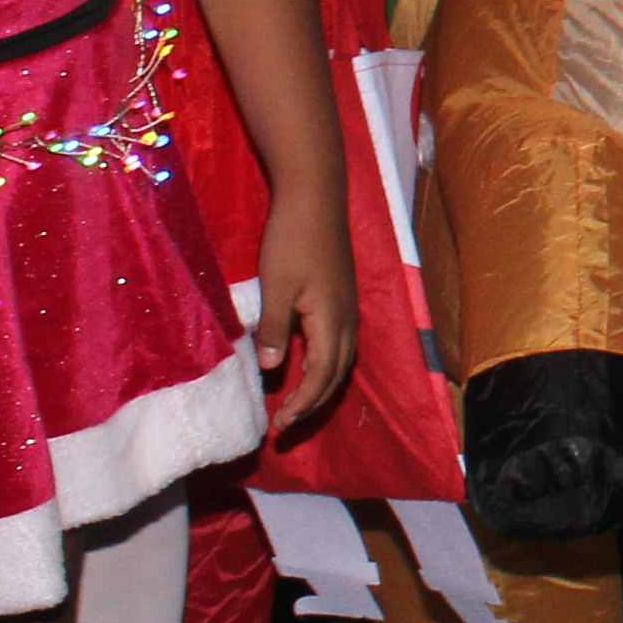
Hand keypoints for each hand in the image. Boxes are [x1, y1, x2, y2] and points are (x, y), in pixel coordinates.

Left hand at [255, 211, 359, 434]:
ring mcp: (348, 306)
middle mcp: (347, 319)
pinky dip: (326, 364)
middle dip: (314, 403)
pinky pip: (341, 344)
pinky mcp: (343, 296)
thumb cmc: (292, 240)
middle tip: (287, 424)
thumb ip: (276, 328)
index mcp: (332, 320)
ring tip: (298, 401)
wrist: (315, 197)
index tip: (279, 425)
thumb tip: (273, 369)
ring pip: (343, 360)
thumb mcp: (276, 286)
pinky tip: (308, 362)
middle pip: (337, 375)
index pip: (321, 376)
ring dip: (322, 385)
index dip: (302, 403)